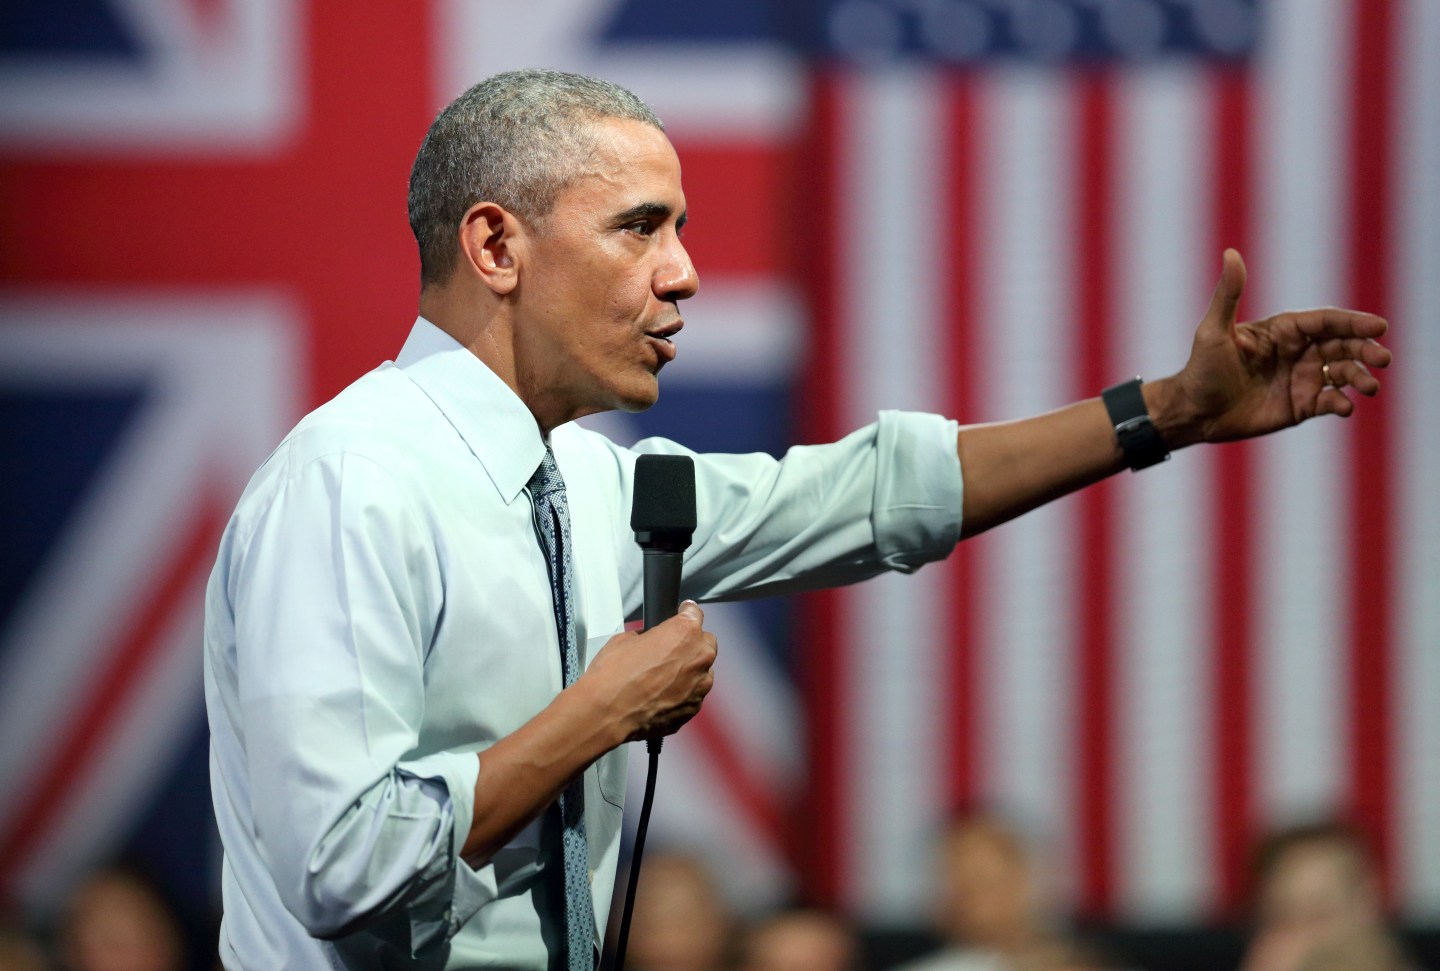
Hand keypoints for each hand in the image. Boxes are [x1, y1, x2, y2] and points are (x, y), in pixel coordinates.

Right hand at [583, 601, 716, 741]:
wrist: (607, 713)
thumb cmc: (614, 676)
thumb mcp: (624, 639)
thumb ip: (647, 635)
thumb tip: (647, 640)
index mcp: (685, 633)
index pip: (695, 614)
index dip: (686, 614)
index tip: (683, 616)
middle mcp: (699, 657)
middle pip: (705, 643)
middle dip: (690, 645)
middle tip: (668, 652)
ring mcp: (699, 685)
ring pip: (702, 672)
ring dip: (688, 672)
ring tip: (661, 678)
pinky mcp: (694, 708)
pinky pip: (693, 695)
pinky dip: (682, 693)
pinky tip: (660, 695)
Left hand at [1159, 249, 1390, 445]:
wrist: (1193, 412)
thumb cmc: (1200, 369)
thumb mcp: (1213, 331)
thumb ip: (1228, 294)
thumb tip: (1230, 252)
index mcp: (1283, 330)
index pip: (1325, 321)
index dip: (1353, 322)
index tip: (1378, 326)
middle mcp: (1298, 352)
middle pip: (1342, 345)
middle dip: (1366, 349)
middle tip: (1383, 358)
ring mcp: (1301, 378)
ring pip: (1343, 373)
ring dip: (1360, 376)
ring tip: (1371, 385)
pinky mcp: (1301, 406)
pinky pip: (1330, 402)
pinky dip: (1342, 403)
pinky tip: (1344, 407)